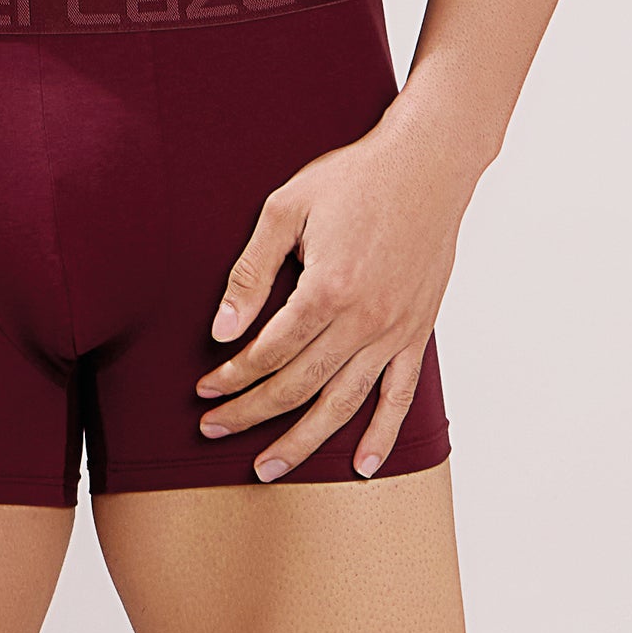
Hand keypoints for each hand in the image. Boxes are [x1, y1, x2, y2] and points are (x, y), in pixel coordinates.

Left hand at [195, 108, 477, 479]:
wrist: (429, 163)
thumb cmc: (353, 178)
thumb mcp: (285, 208)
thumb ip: (251, 271)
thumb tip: (221, 328)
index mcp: (327, 289)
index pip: (268, 352)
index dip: (230, 376)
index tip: (202, 391)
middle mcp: (364, 320)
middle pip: (298, 386)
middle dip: (250, 414)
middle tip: (212, 431)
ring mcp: (395, 331)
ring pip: (343, 403)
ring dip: (303, 441)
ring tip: (267, 469)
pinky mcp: (419, 331)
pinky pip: (400, 395)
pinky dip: (381, 434)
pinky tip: (360, 465)